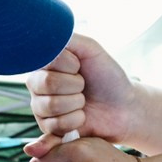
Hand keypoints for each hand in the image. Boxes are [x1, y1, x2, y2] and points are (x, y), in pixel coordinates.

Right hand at [26, 34, 141, 147]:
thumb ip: (65, 38)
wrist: (124, 108)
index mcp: (45, 63)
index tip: (80, 66)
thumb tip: (43, 33)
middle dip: (75, 86)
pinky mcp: (47, 128)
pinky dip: (75, 121)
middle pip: (46, 84)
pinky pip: (54, 125)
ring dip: (76, 104)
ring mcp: (40, 106)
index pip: (46, 61)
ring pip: (50, 106)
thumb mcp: (91, 49)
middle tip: (84, 86)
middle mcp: (38, 83)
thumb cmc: (108, 77)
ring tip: (84, 102)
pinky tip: (81, 116)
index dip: (70, 65)